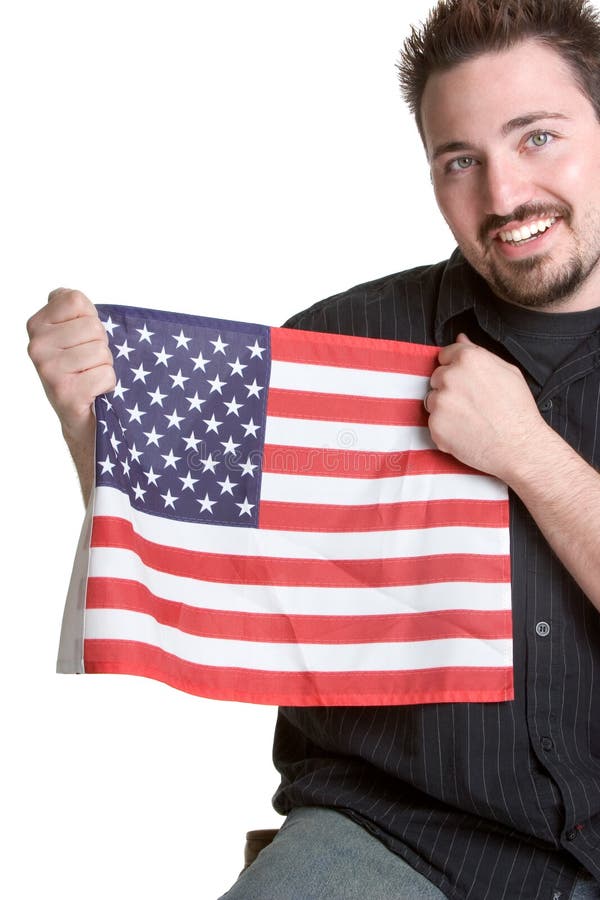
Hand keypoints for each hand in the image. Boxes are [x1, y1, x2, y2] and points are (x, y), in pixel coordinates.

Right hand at [27, 289, 114, 499]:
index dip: (92, 321)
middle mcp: (36, 346)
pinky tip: (94, 394)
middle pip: (94, 328)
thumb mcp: (75, 334)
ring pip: (101, 351)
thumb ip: (72, 309)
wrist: (84, 421)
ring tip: (91, 379)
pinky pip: (105, 374)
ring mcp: (47, 369)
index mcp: (37, 325)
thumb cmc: (85, 373)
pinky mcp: (63, 391)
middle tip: (89, 365)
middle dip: (101, 347)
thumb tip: (65, 292)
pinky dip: (108, 385)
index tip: (83, 340)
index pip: (77, 301)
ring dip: (105, 367)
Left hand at [425, 333, 546, 482]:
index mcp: (468, 359)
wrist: (520, 447)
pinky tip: (465, 432)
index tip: (465, 381)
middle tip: (471, 403)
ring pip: (432, 400)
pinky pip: (433, 423)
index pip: (445, 355)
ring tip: (469, 419)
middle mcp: (450, 377)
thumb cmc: (518, 410)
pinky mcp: (435, 426)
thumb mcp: (508, 371)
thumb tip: (461, 338)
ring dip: (444, 408)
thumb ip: (479, 353)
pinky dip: (445, 429)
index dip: (455, 368)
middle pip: (436, 378)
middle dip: (449, 388)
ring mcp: (440, 402)